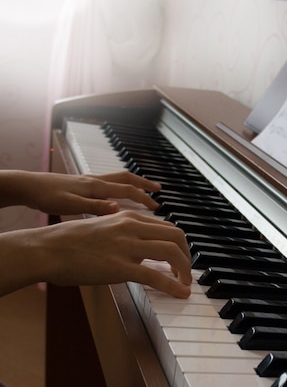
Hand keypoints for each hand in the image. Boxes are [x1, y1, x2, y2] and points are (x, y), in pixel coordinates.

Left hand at [0, 170, 160, 214]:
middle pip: (127, 178)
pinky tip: (118, 195)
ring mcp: (89, 180)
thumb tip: (117, 208)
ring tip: (144, 189)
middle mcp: (95, 180)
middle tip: (158, 190)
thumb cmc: (46, 196)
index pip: (127, 190)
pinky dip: (119, 186)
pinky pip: (108, 182)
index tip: (157, 207)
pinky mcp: (83, 183)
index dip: (144, 198)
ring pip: (118, 178)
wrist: (27, 186)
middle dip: (144, 184)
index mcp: (95, 187)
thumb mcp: (70, 205)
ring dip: (134, 183)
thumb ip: (95, 207)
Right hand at [2, 211, 192, 297]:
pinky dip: (173, 285)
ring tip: (185, 282)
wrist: (47, 248)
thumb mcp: (103, 229)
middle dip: (187, 255)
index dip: (179, 244)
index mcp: (128, 217)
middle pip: (176, 236)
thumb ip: (124, 237)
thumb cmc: (68, 242)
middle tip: (186, 270)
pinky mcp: (120, 267)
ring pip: (171, 252)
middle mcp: (132, 227)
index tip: (180, 258)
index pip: (166, 227)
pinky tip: (181, 293)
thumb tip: (139, 255)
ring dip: (184, 269)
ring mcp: (127, 247)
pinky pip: (156, 276)